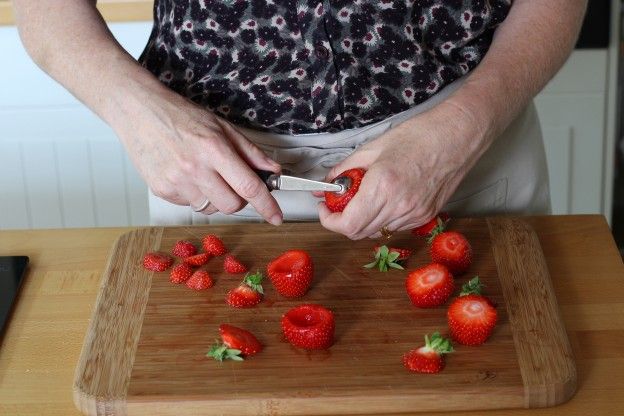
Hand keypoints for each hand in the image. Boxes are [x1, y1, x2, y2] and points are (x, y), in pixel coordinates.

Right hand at [110, 84, 282, 224]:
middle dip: (239, 199)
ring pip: (211, 209)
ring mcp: (176, 182)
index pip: (249, 186)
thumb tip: (273, 170)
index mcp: (214, 149)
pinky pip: (190, 205)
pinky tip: (187, 175)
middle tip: (233, 182)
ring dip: (216, 197)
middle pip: (232, 205)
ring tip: (204, 173)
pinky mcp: (162, 191)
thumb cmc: (181, 115)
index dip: (267, 205)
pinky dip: (196, 195)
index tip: (276, 216)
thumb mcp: (222, 126)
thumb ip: (250, 152)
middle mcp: (194, 168)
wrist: (138, 111)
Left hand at [318, 102, 489, 238]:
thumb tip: (328, 182)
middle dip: (343, 221)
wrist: (457, 136)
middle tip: (338, 203)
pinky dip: (382, 218)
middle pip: (359, 232)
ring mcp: (414, 214)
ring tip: (364, 196)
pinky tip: (385, 198)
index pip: (348, 224)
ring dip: (363, 219)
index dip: (330, 221)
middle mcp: (399, 206)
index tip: (326, 208)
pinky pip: (394, 226)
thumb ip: (346, 168)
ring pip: (376, 231)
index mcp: (383, 187)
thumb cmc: (419, 135)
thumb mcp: (373, 147)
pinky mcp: (426, 216)